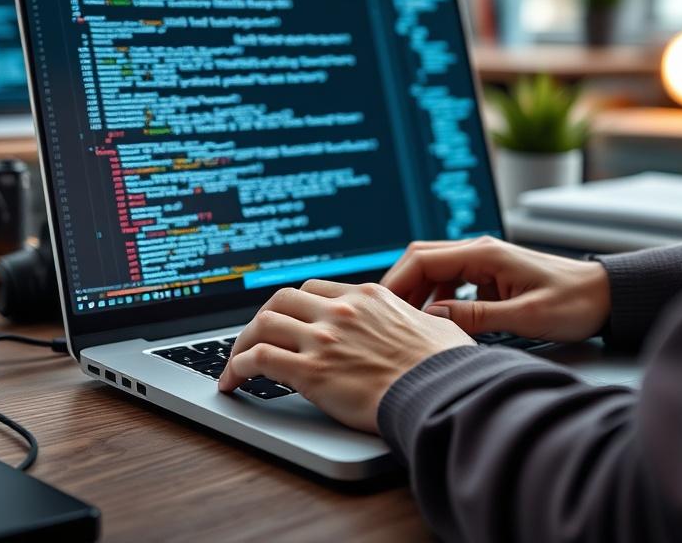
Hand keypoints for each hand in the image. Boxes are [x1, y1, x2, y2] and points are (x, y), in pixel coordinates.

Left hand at [218, 280, 473, 431]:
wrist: (441, 391)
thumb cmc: (446, 366)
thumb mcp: (437, 326)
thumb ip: (420, 319)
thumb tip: (427, 322)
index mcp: (368, 297)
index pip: (316, 291)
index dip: (296, 306)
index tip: (289, 320)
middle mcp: (341, 311)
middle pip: (282, 300)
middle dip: (264, 317)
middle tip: (256, 337)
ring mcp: (323, 338)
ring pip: (263, 324)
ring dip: (244, 342)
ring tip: (236, 361)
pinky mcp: (310, 371)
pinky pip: (260, 358)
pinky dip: (239, 366)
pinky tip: (234, 380)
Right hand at [382, 237, 610, 341]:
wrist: (605, 296)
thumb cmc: (574, 303)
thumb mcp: (525, 317)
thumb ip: (477, 317)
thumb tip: (433, 318)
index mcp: (485, 253)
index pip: (423, 258)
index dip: (397, 282)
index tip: (382, 307)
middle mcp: (480, 251)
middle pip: (422, 259)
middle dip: (399, 286)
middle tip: (383, 316)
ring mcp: (484, 262)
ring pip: (434, 270)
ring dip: (416, 293)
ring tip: (403, 323)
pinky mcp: (490, 275)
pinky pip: (450, 281)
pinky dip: (434, 297)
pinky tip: (433, 321)